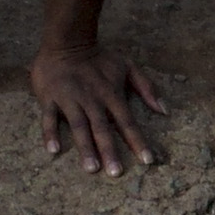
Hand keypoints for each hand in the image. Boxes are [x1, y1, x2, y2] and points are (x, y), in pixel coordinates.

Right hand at [28, 42, 163, 174]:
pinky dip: (50, 133)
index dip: (138, 141)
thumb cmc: (98, 58)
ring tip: (91, 168)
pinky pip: (49, 118)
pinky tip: (53, 150)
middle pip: (102, 128)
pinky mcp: (50, 98)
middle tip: (115, 173)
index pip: (128, 122)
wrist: (67, 41)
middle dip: (110, 150)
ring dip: (85, 147)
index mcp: (111, 94)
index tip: (147, 161)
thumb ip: (147, 87)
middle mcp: (92, 100)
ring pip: (79, 126)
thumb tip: (164, 110)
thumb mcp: (128, 66)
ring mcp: (70, 99)